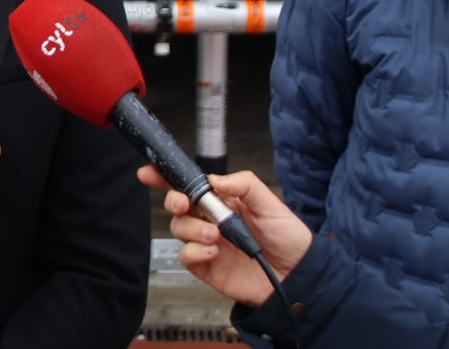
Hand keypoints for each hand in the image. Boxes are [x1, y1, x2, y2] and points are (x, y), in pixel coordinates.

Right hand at [137, 165, 312, 305]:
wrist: (298, 274)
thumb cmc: (287, 237)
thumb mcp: (269, 202)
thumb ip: (243, 184)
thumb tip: (215, 179)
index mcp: (223, 200)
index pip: (190, 186)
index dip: (166, 178)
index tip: (150, 172)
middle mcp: (211, 220)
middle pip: (177, 206)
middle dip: (174, 202)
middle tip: (184, 205)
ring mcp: (207, 244)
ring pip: (179, 230)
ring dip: (191, 229)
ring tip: (213, 235)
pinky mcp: (207, 267)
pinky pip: (186, 257)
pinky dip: (194, 252)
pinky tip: (212, 252)